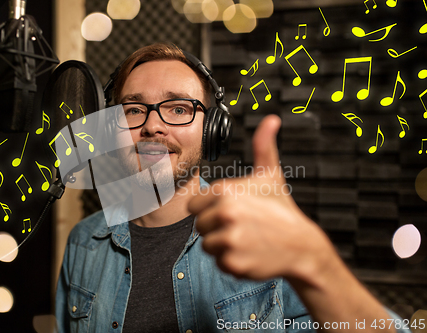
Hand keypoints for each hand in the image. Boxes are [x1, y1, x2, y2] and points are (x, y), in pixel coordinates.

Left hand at [188, 115, 335, 282]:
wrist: (302, 246)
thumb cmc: (281, 209)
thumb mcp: (270, 174)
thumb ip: (263, 146)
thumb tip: (271, 119)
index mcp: (225, 190)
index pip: (193, 206)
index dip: (210, 209)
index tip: (231, 211)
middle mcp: (225, 213)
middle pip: (199, 226)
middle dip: (216, 228)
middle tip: (243, 226)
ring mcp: (229, 239)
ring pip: (207, 245)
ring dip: (223, 246)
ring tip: (247, 239)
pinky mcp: (232, 262)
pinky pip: (218, 262)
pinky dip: (232, 262)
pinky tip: (250, 253)